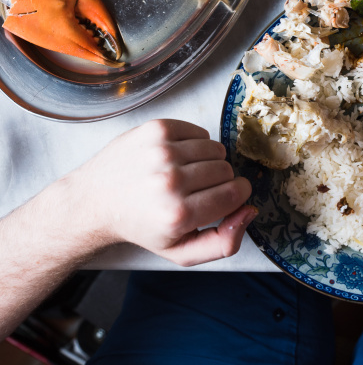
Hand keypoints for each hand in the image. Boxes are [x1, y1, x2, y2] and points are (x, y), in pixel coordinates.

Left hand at [70, 119, 254, 265]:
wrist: (94, 200)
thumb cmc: (142, 226)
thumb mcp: (181, 251)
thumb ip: (224, 243)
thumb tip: (250, 211)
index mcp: (177, 214)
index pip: (235, 193)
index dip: (236, 195)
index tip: (222, 198)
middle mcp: (169, 180)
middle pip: (226, 169)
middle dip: (219, 180)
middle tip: (195, 190)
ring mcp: (161, 151)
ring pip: (216, 148)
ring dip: (208, 161)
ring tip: (186, 173)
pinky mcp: (156, 129)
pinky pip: (200, 132)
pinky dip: (195, 144)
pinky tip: (177, 158)